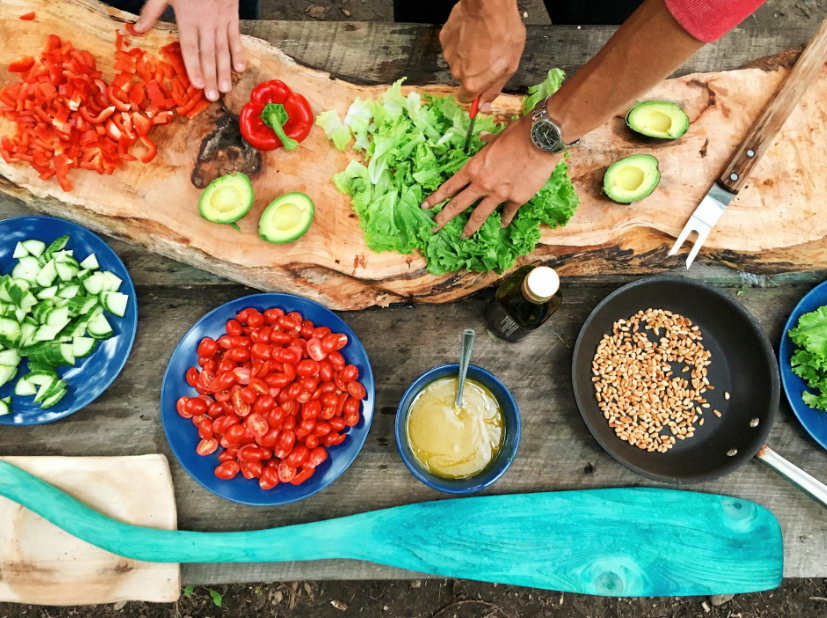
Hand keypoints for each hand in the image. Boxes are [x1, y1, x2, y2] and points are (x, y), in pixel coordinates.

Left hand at [134, 0, 245, 101]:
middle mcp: (206, 21)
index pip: (190, 47)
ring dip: (224, 70)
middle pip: (208, 53)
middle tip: (212, 96)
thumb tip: (137, 30)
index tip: (197, 85)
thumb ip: (152, 11)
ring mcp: (221, 19)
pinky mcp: (232, 15)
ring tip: (225, 89)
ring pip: (223, 49)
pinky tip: (240, 68)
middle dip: (210, 76)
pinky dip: (238, 53)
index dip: (194, 67)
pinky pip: (236, 37)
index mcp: (187, 17)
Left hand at [421, 115, 560, 237]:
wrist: (540, 140)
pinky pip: (507, 213)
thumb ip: (487, 142)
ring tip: (463, 236)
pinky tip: (501, 225)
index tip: (426, 206)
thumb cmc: (517, 134)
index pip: (450, 187)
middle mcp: (482, 184)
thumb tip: (482, 139)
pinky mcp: (516, 199)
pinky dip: (504, 219)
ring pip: (479, 215)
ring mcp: (499, 194)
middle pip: (458, 205)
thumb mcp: (497, 137)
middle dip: (444, 217)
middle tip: (434, 227)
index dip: (436, 197)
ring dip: (470, 227)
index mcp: (474, 168)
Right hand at [439, 0, 524, 110]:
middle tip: (488, 56)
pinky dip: (461, 42)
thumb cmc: (504, 33)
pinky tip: (473, 32)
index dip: (475, 93)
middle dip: (474, 71)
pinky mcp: (444, 39)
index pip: (466, 99)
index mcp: (472, 83)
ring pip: (458, 61)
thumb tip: (483, 107)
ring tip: (482, 41)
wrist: (489, 6)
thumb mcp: (509, 67)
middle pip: (463, 78)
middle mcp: (456, 72)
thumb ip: (494, 89)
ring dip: (468, 55)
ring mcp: (448, 54)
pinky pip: (453, 46)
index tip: (482, 86)